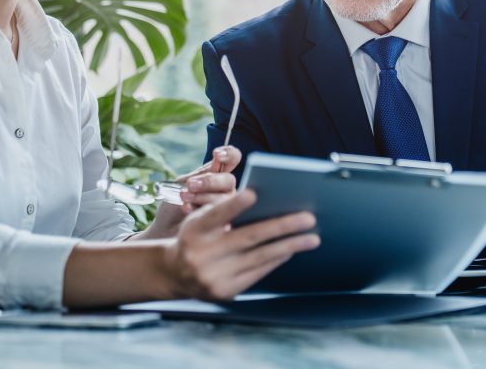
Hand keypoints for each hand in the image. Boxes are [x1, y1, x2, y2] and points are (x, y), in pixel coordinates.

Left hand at [139, 146, 242, 239]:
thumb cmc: (174, 205)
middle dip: (209, 181)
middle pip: (229, 179)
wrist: (163, 229)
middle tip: (190, 185)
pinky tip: (187, 210)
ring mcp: (228, 206)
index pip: (233, 158)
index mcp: (217, 174)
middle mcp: (226, 189)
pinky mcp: (225, 223)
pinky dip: (200, 210)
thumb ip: (200, 174)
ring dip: (202, 196)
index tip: (216, 154)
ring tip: (184, 199)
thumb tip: (217, 163)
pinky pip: (222, 214)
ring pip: (226, 197)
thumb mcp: (183, 184)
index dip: (229, 154)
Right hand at [160, 188, 319, 300]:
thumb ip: (223, 211)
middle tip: (308, 217)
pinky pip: (257, 273)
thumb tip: (265, 202)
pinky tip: (290, 250)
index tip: (253, 193)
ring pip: (259, 258)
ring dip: (289, 246)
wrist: (174, 274)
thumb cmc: (195, 237)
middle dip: (281, 226)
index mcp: (194, 231)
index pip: (215, 215)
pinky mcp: (225, 291)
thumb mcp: (199, 220)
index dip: (234, 205)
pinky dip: (276, 260)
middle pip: (247, 238)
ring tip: (312, 238)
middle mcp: (202, 255)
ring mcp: (214, 276)